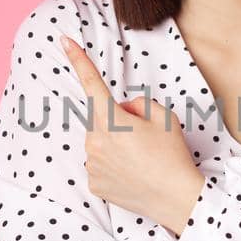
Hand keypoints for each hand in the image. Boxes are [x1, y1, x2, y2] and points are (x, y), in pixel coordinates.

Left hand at [58, 32, 204, 235]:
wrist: (178, 200)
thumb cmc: (173, 156)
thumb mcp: (164, 117)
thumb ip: (138, 103)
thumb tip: (122, 109)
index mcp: (112, 121)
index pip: (91, 84)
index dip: (78, 60)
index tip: (63, 41)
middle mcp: (95, 142)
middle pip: (100, 118)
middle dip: (117, 120)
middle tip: (144, 137)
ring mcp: (92, 165)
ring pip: (99, 142)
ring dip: (115, 144)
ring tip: (141, 159)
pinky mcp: (94, 184)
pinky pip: (99, 164)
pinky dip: (113, 165)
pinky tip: (132, 174)